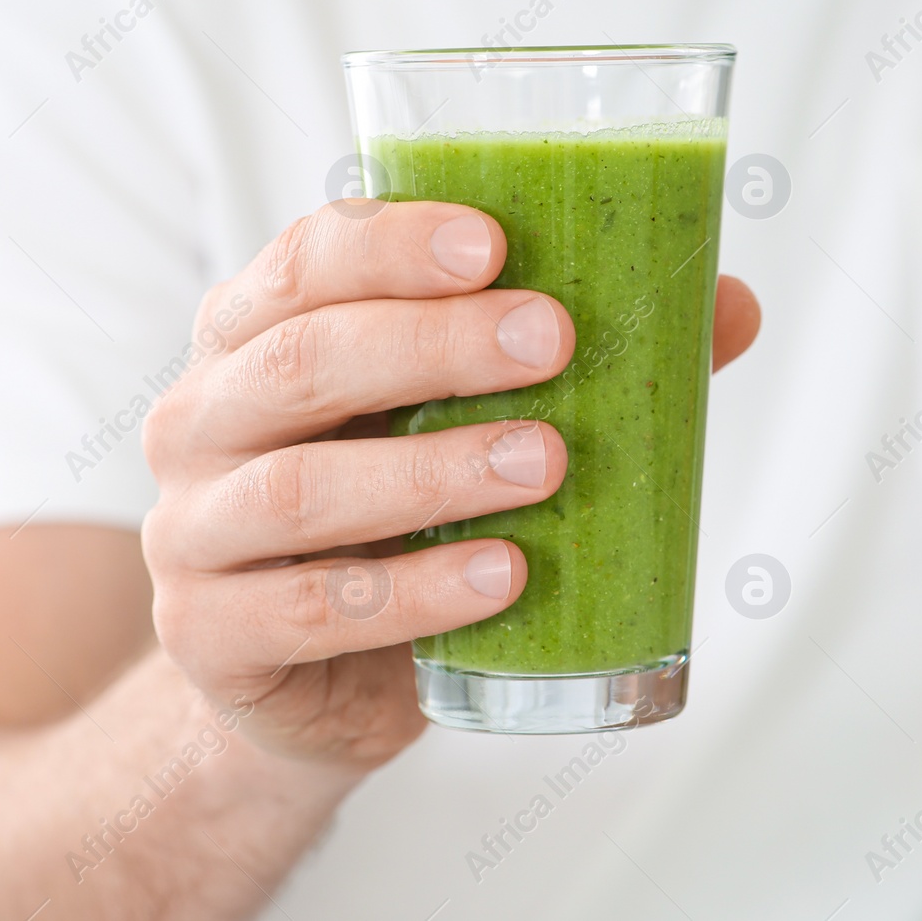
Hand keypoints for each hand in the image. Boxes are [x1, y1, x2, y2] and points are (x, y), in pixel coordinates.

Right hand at [140, 202, 759, 769]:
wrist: (308, 679)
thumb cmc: (393, 520)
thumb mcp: (461, 424)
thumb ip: (573, 364)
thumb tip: (729, 306)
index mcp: (256, 337)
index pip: (306, 260)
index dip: (392, 243)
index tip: (496, 243)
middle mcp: (202, 418)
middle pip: (300, 360)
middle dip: (431, 344)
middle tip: (552, 341)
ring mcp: (192, 530)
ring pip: (305, 487)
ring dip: (434, 471)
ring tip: (547, 462)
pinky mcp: (208, 635)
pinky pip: (310, 611)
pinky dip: (415, 592)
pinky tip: (504, 575)